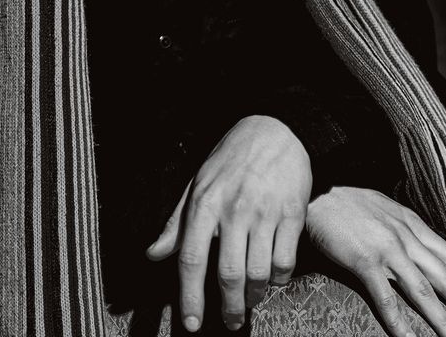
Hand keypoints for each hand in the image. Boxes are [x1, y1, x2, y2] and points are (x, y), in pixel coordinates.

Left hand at [146, 115, 311, 331]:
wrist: (275, 128)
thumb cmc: (231, 158)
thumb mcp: (197, 182)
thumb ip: (176, 222)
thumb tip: (153, 253)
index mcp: (205, 201)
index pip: (192, 258)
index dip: (189, 296)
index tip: (191, 323)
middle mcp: (234, 208)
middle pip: (228, 274)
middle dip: (228, 307)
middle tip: (229, 322)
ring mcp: (265, 211)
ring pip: (258, 273)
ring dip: (253, 297)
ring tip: (249, 301)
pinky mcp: (292, 213)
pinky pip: (285, 261)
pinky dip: (278, 280)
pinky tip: (271, 280)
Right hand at [305, 186, 445, 336]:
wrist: (318, 190)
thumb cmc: (347, 200)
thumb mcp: (384, 208)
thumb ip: (405, 228)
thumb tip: (422, 245)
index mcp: (412, 225)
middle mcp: (405, 238)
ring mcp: (386, 250)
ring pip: (423, 292)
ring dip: (444, 321)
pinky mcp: (364, 260)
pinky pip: (386, 298)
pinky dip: (399, 322)